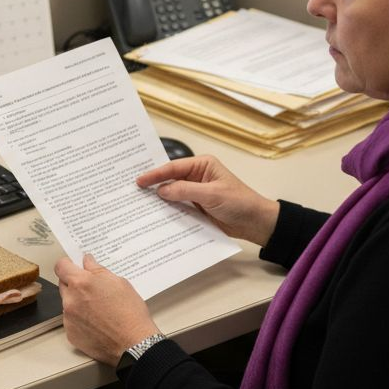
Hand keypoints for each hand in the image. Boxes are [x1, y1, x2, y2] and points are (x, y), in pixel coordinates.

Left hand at [54, 254, 159, 365]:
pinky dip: (80, 320)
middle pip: (63, 285)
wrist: (133, 343)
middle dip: (74, 283)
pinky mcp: (71, 334)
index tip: (73, 265)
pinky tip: (96, 323)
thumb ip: (98, 270)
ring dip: (78, 302)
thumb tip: (87, 262)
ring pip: (68, 303)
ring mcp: (69, 318)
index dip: (67, 264)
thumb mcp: (119, 283)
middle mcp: (70, 299)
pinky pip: (71, 321)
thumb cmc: (130, 313)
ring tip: (98, 309)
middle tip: (92, 288)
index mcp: (81, 283)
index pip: (61, 266)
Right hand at [137, 155, 279, 245]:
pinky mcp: (197, 207)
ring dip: (159, 200)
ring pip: (172, 194)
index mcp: (202, 165)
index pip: (174, 167)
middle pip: (170, 179)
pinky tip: (155, 215)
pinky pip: (178, 207)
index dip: (155, 174)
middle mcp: (197, 176)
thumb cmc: (239, 203)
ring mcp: (196, 192)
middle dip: (154, 185)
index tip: (139, 181)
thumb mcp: (212, 195)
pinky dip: (168, 211)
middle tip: (132, 190)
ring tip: (138, 204)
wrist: (256, 223)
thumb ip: (185, 191)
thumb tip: (162, 190)